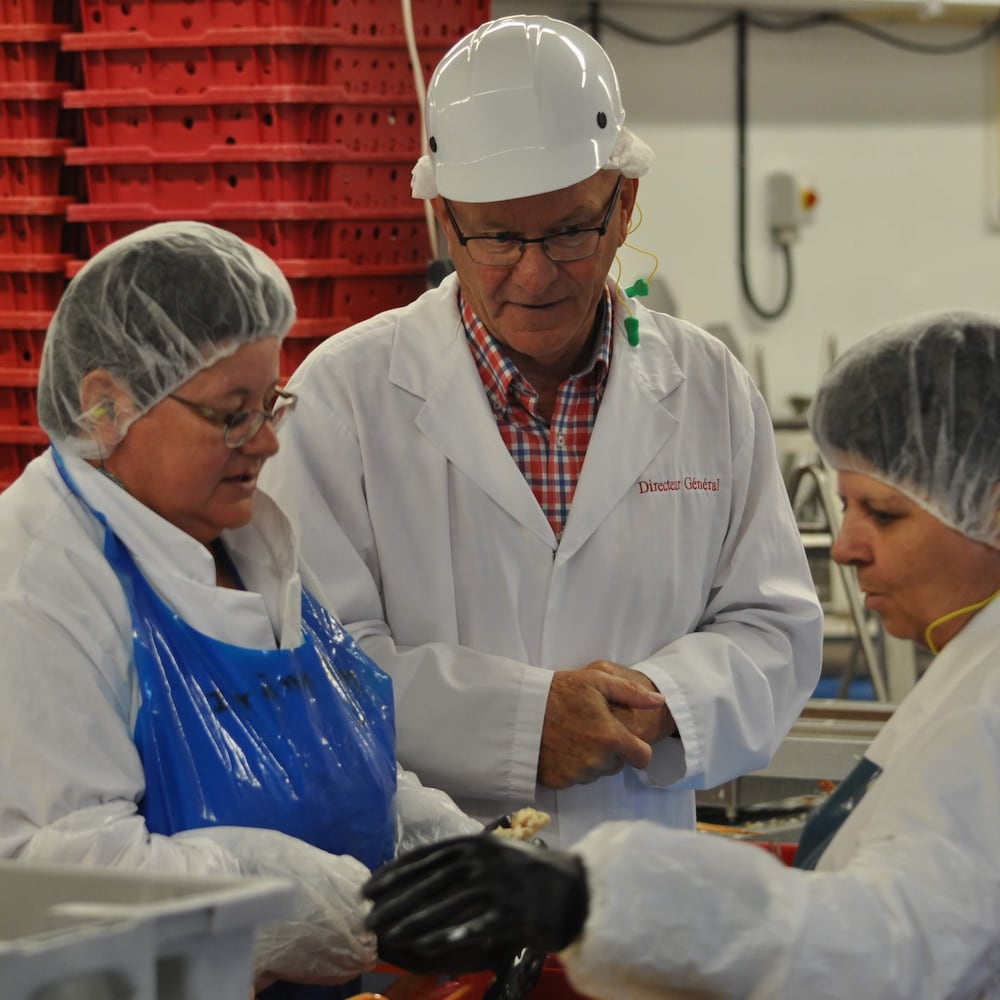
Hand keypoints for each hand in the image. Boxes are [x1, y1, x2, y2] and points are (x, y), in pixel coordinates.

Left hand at [362, 836, 587, 975]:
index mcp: (475, 842)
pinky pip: (474, 926)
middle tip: (368, 919)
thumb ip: (461, 861)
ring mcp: (499, 884)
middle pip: (430, 881)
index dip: (394, 873)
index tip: (368, 890)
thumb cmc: (527, 872)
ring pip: (446, 904)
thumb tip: (419, 874)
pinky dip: (449, 935)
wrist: (574, 889)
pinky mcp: (513, 912)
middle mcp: (484, 858)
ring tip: (389, 935)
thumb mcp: (493, 855)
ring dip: (414, 920)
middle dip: (395, 900)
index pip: (425, 857)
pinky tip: (425, 946)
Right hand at [537, 666, 664, 787]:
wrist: (519, 708)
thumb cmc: (560, 691)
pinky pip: (574, 778)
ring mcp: (576, 775)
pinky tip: (559, 747)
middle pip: (617, 765)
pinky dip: (570, 766)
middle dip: (610, 750)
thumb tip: (659, 702)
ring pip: (596, 773)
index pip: (642, 758)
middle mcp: (597, 762)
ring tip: (572, 735)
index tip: (624, 737)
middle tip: (590, 729)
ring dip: (591, 759)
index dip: (637, 748)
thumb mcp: (596, 680)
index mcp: (611, 738)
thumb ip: (632, 692)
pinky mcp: (558, 782)